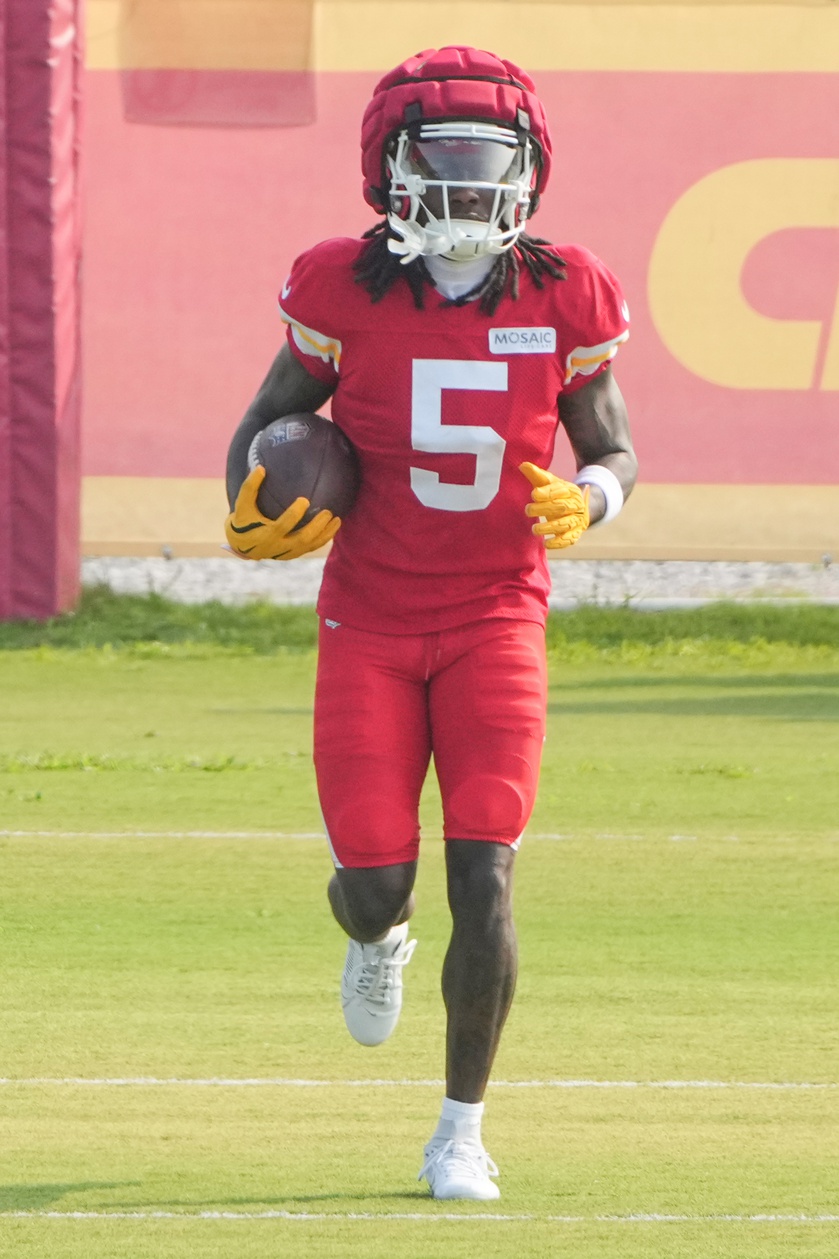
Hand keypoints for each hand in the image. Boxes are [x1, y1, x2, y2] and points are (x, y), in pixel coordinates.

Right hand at [224, 466, 340, 559]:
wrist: (242, 546)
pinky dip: (324, 538)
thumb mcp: (241, 505)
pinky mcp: (294, 555)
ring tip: (337, 519)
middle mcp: (278, 547)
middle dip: (317, 527)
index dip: (294, 515)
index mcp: (266, 535)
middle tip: (327, 512)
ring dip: (325, 534)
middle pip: (302, 539)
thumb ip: (249, 488)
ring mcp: (288, 553)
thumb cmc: (243, 520)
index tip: (304, 500)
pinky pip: (312, 548)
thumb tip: (261, 467)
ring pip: (310, 546)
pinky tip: (334, 526)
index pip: (282, 526)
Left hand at [519, 462, 589, 549]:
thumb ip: (536, 475)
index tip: (534, 494)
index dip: (547, 492)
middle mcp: (576, 505)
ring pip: (565, 524)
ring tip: (534, 529)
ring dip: (549, 527)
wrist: (579, 508)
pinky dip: (558, 543)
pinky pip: (569, 540)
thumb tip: (521, 465)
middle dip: (544, 509)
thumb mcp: (549, 483)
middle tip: (528, 510)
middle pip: (562, 507)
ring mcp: (577, 520)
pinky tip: (546, 544)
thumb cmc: (557, 495)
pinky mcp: (575, 534)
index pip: (559, 490)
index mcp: (570, 490)